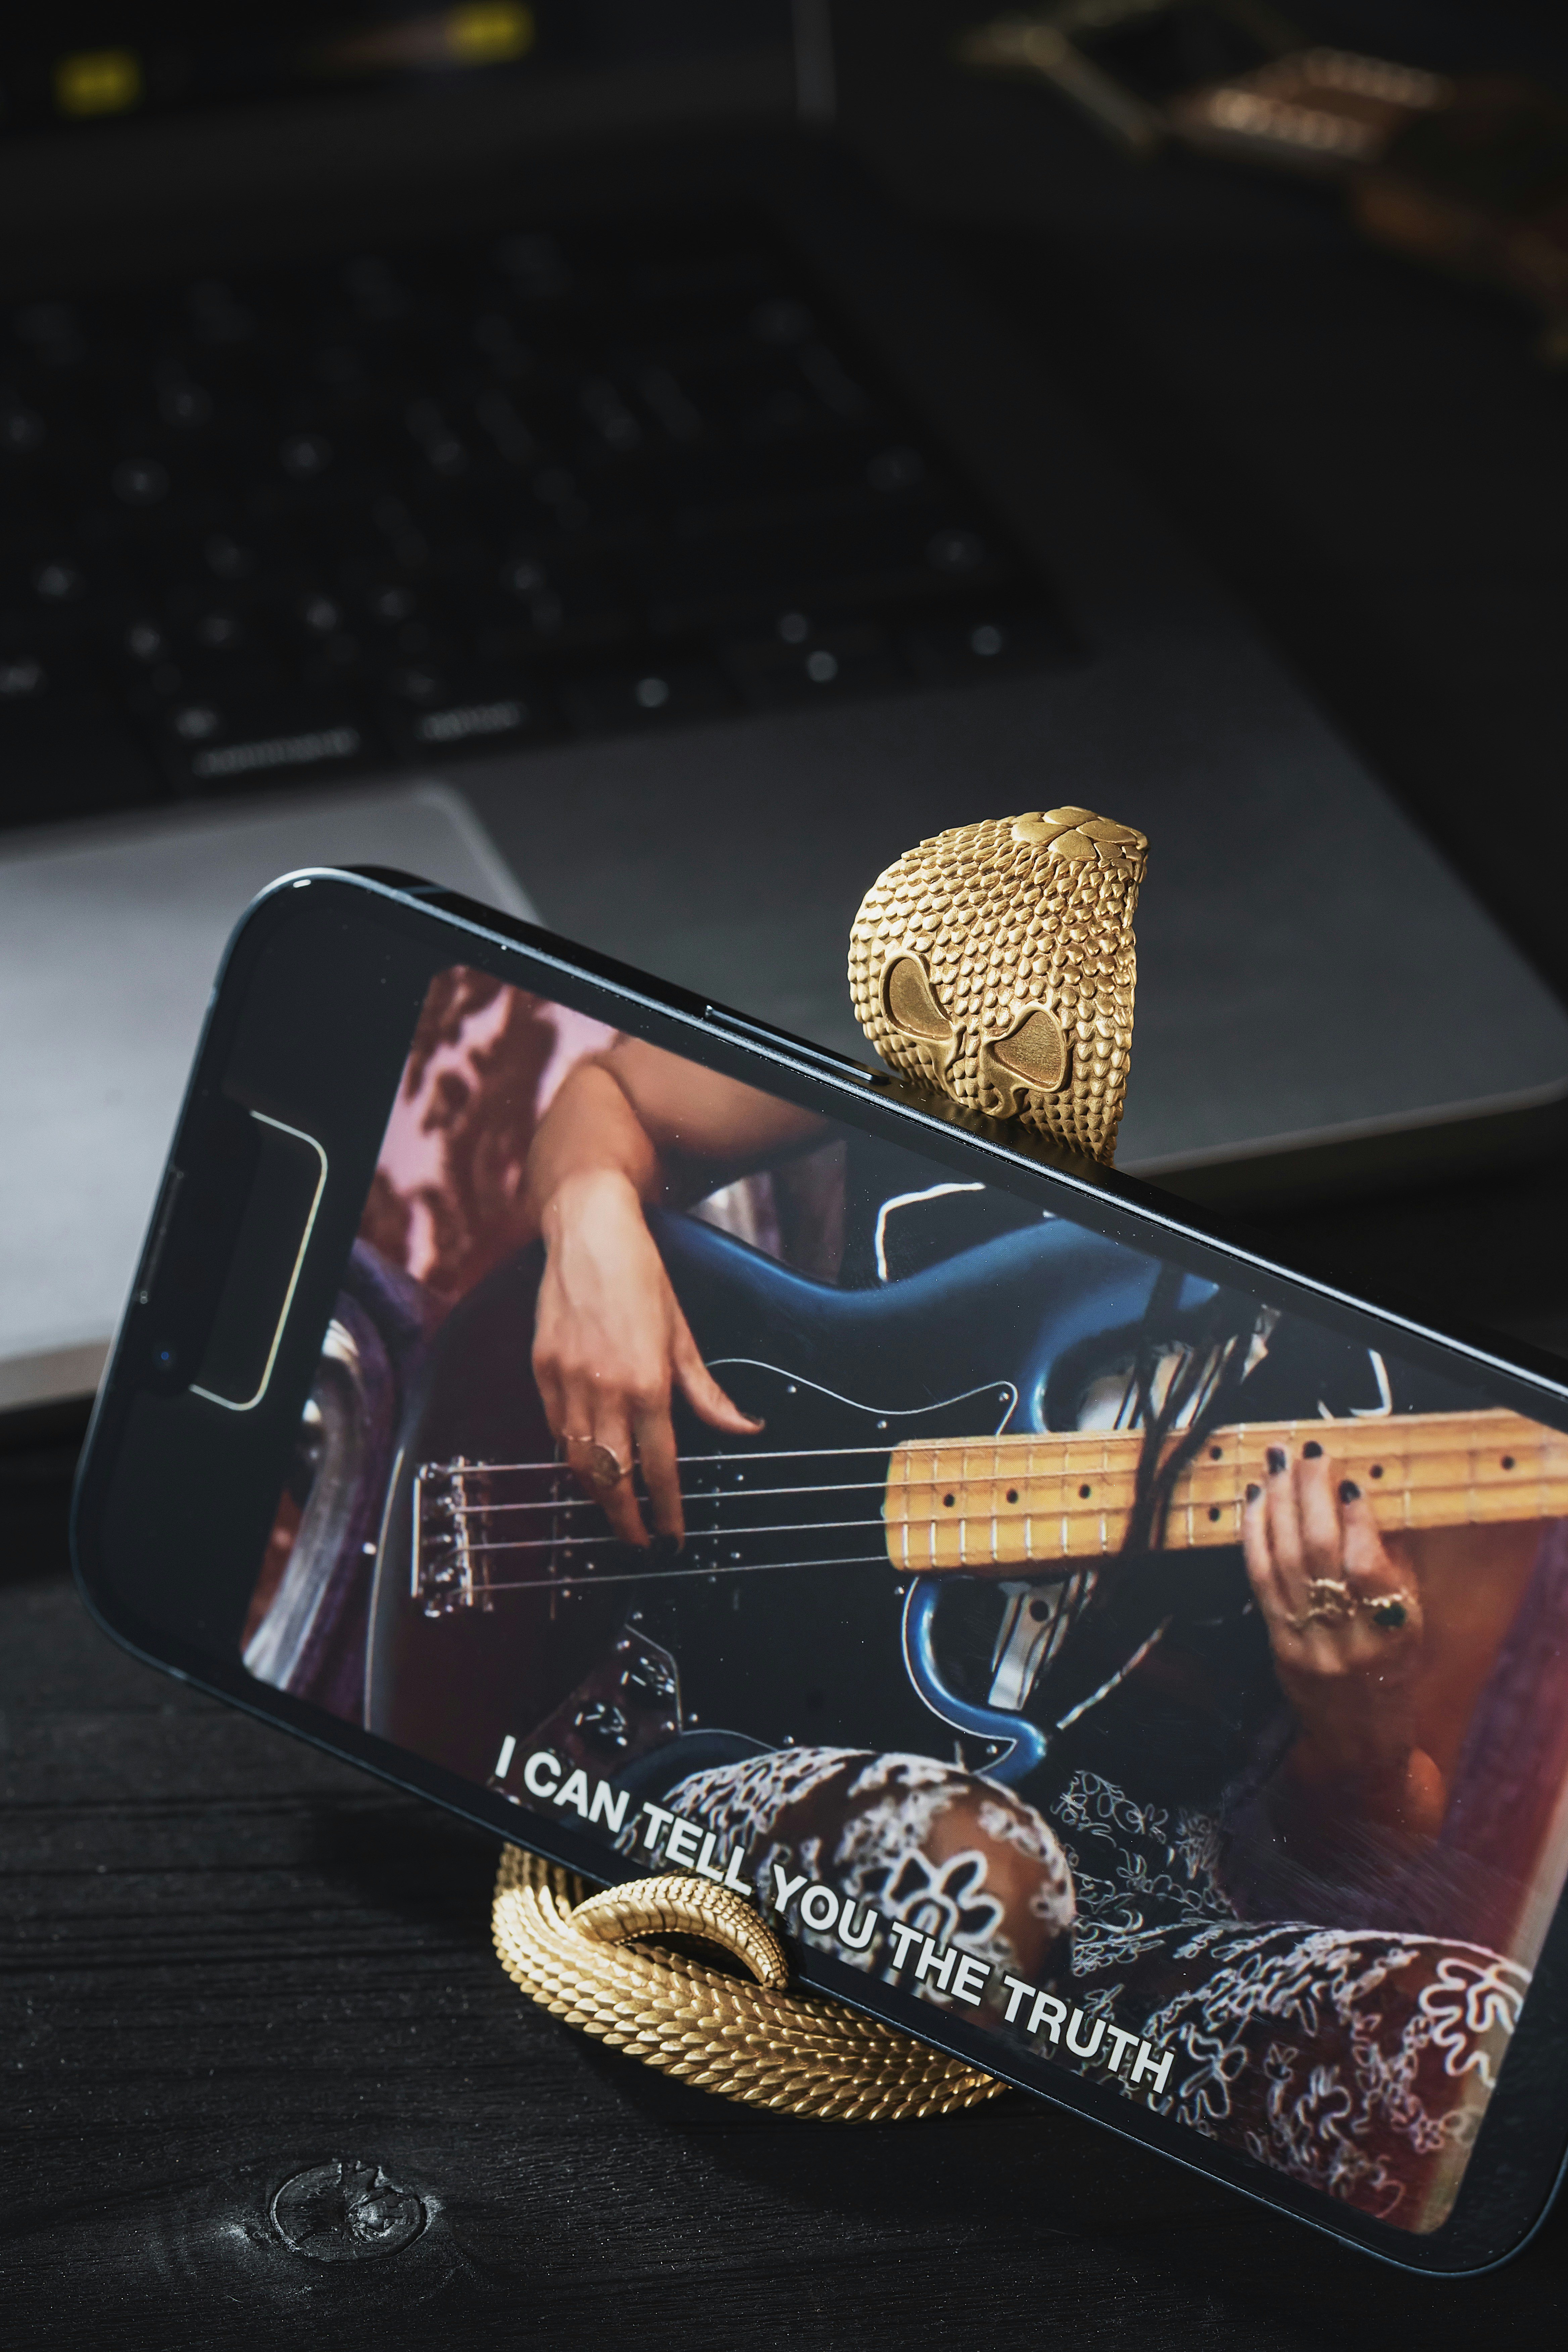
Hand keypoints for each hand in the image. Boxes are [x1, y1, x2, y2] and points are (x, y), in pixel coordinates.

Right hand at [532, 1169, 761, 1545]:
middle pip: (612, 1476)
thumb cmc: (642, 1278)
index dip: (666, 1509)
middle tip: (637, 1543)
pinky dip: (570, 1453)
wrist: (588, 1231)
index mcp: (647, 1383)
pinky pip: (554, 1428)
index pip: (658, 1466)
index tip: (671, 1537)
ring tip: (614, 1510)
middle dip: (625, 1519)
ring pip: (577, 1460)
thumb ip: (707, 1392)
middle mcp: (603, 1389)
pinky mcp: (540, 1369)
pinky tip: (586, 1462)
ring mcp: (565, 1380)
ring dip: (597, 1493)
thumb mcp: (683, 1334)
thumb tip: (744, 1428)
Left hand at [1242, 1441, 1441, 1833]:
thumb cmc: (1394, 1675)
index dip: (1357, 1520)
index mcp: (1392, 1634)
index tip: (1349, 1480)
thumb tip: (1366, 1505)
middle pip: (1319, 1554)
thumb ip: (1396, 1572)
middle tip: (1309, 1453)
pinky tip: (1257, 1500)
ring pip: (1284, 1561)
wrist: (1361, 1743)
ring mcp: (1306, 1643)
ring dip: (1280, 1503)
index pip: (1368, 1567)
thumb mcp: (1413, 1628)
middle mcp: (1347, 1639)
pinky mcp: (1277, 1645)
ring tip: (1278, 1462)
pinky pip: (1260, 1580)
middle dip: (1311, 1495)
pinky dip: (1256, 1535)